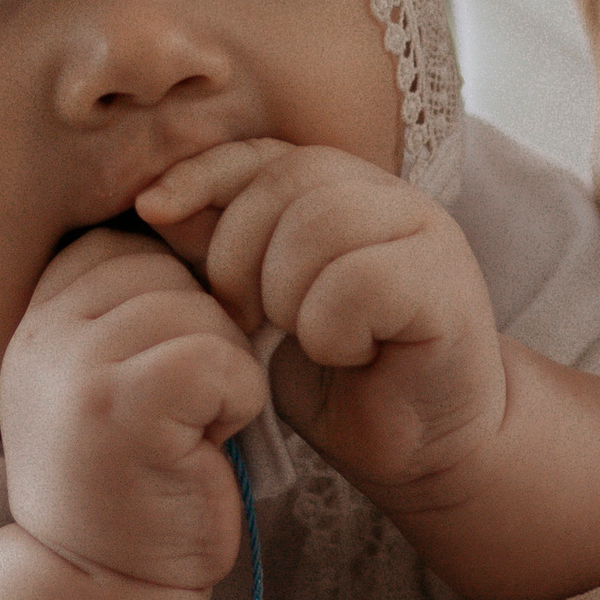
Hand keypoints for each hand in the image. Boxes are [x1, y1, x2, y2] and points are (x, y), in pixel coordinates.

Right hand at [0, 228, 266, 588]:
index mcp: (41, 313)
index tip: (168, 373)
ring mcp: (75, 366)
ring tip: (188, 433)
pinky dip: (238, 404)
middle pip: (173, 270)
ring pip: (204, 312)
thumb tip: (211, 221)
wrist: (102, 587)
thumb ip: (136, 307)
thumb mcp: (113, 376)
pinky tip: (205, 447)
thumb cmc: (134, 481)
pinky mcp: (121, 406)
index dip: (178, 300)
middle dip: (206, 336)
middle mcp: (44, 331)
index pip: (133, 242)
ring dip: (224, 375)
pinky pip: (220, 359)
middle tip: (182, 413)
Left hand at [133, 141, 505, 502]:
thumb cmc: (339, 379)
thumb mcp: (258, 308)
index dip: (203, 174)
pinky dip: (332, 330)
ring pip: (324, 223)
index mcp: (345, 191)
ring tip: (302, 338)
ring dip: (288, 295)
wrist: (422, 447)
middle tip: (246, 320)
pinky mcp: (447, 285)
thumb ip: (220, 252)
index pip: (264, 152)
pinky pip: (361, 281)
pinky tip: (347, 354)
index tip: (151, 212)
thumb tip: (156, 203)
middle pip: (288, 180)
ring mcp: (427, 234)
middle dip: (239, 254)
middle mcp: (390, 199)